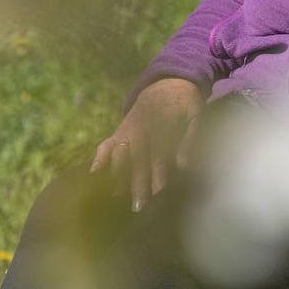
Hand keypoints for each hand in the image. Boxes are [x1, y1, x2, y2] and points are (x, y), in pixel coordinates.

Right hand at [89, 78, 202, 211]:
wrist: (168, 82)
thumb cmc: (185, 103)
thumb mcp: (196, 115)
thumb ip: (190, 139)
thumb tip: (182, 165)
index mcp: (161, 125)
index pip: (160, 154)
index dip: (159, 174)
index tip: (159, 194)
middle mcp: (142, 128)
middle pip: (138, 159)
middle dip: (138, 183)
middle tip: (138, 206)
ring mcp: (128, 129)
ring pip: (122, 154)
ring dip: (118, 175)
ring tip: (116, 197)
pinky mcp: (120, 130)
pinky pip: (106, 144)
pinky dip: (99, 157)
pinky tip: (93, 173)